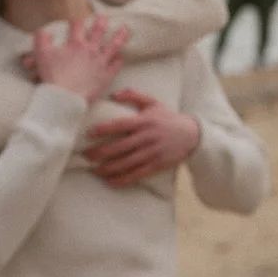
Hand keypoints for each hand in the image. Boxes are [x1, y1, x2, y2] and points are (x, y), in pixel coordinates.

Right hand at [29, 17, 127, 102]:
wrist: (64, 96)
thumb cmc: (53, 76)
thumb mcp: (41, 54)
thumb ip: (42, 39)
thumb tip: (45, 31)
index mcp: (76, 44)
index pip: (78, 26)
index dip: (77, 21)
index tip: (76, 20)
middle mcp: (91, 50)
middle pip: (99, 31)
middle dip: (101, 22)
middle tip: (104, 16)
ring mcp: (101, 62)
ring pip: (114, 46)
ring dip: (120, 36)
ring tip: (125, 29)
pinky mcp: (106, 75)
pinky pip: (116, 65)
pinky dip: (119, 60)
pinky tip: (120, 57)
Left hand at [85, 89, 201, 187]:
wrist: (191, 135)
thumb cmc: (167, 118)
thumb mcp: (153, 102)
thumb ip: (133, 95)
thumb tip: (113, 94)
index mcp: (144, 121)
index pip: (120, 125)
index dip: (103, 129)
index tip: (89, 133)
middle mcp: (147, 137)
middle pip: (119, 147)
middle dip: (100, 153)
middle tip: (86, 156)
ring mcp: (152, 153)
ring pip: (126, 163)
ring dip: (108, 168)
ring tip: (94, 170)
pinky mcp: (157, 165)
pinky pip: (136, 174)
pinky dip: (122, 179)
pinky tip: (110, 181)